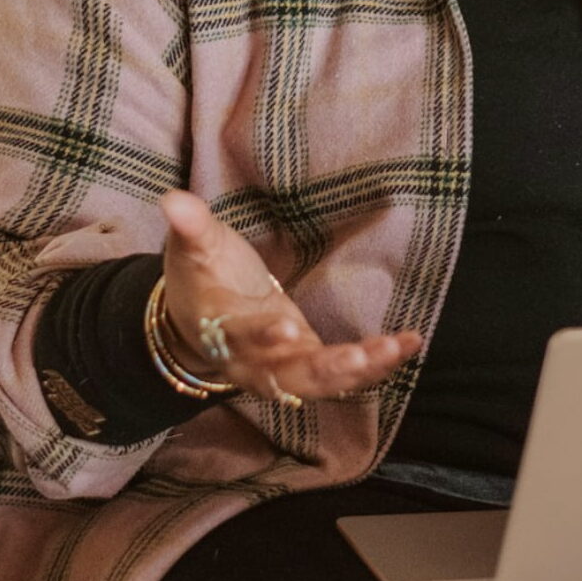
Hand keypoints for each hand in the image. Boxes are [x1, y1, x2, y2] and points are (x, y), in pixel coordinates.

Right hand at [157, 189, 421, 401]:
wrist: (200, 324)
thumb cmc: (201, 280)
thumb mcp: (193, 250)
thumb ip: (190, 227)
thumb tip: (172, 198)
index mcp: (222, 329)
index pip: (239, 336)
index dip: (260, 336)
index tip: (285, 327)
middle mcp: (254, 361)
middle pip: (288, 376)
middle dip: (325, 369)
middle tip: (358, 358)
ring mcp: (284, 369)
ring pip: (321, 381)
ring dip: (360, 371)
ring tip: (396, 347)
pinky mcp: (309, 366)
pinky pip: (343, 374)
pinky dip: (377, 364)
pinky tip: (409, 344)